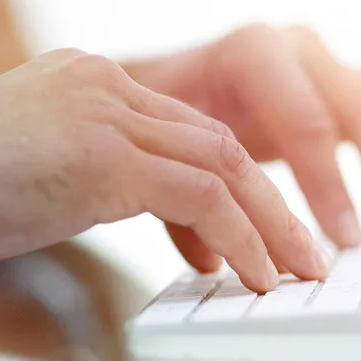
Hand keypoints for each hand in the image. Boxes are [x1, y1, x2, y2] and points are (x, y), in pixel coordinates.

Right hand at [0, 48, 330, 291]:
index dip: (232, 191)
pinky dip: (237, 236)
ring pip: (222, 165)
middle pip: (219, 144)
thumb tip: (188, 226)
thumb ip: (121, 185)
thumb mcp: (60, 178)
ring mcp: (105, 115)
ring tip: (290, 270)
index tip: (250, 242)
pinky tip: (253, 272)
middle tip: (300, 252)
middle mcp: (107, 88)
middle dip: (267, 205)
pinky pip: (199, 195)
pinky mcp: (102, 155)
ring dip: (265, 224)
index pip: (190, 136)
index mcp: (99, 87)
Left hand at [125, 24, 360, 253]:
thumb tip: (215, 262)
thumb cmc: (173, 116)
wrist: (182, 77)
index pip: (306, 123)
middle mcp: (298, 48)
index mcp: (252, 55)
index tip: (346, 240)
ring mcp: (329, 61)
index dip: (330, 185)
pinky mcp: (348, 80)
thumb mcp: (170, 149)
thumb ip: (189, 200)